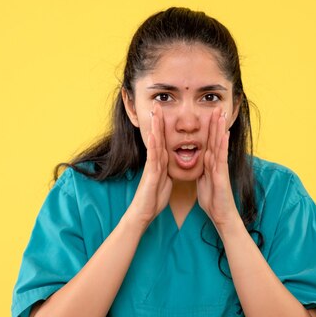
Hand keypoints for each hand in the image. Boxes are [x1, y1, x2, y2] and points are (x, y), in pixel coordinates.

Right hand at [125, 103, 171, 229]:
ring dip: (154, 127)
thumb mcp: (164, 180)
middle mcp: (154, 161)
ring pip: (154, 143)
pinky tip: (153, 135)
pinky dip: (153, 146)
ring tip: (154, 112)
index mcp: (160, 162)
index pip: (162, 139)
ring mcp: (151, 166)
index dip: (163, 125)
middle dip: (157, 120)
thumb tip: (171, 163)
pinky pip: (153, 158)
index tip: (165, 111)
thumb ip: (166, 169)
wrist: (144, 213)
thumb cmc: (153, 198)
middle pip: (156, 136)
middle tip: (157, 103)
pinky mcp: (151, 174)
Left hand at [197, 107, 240, 229]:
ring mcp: (220, 167)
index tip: (207, 114)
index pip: (209, 142)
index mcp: (210, 163)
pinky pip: (222, 158)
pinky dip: (223, 145)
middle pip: (216, 139)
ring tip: (221, 114)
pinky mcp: (222, 175)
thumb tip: (199, 162)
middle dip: (216, 123)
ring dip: (220, 128)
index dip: (208, 128)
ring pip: (220, 144)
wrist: (221, 215)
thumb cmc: (213, 200)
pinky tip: (225, 134)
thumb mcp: (203, 180)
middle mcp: (217, 162)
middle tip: (216, 106)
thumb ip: (202, 169)